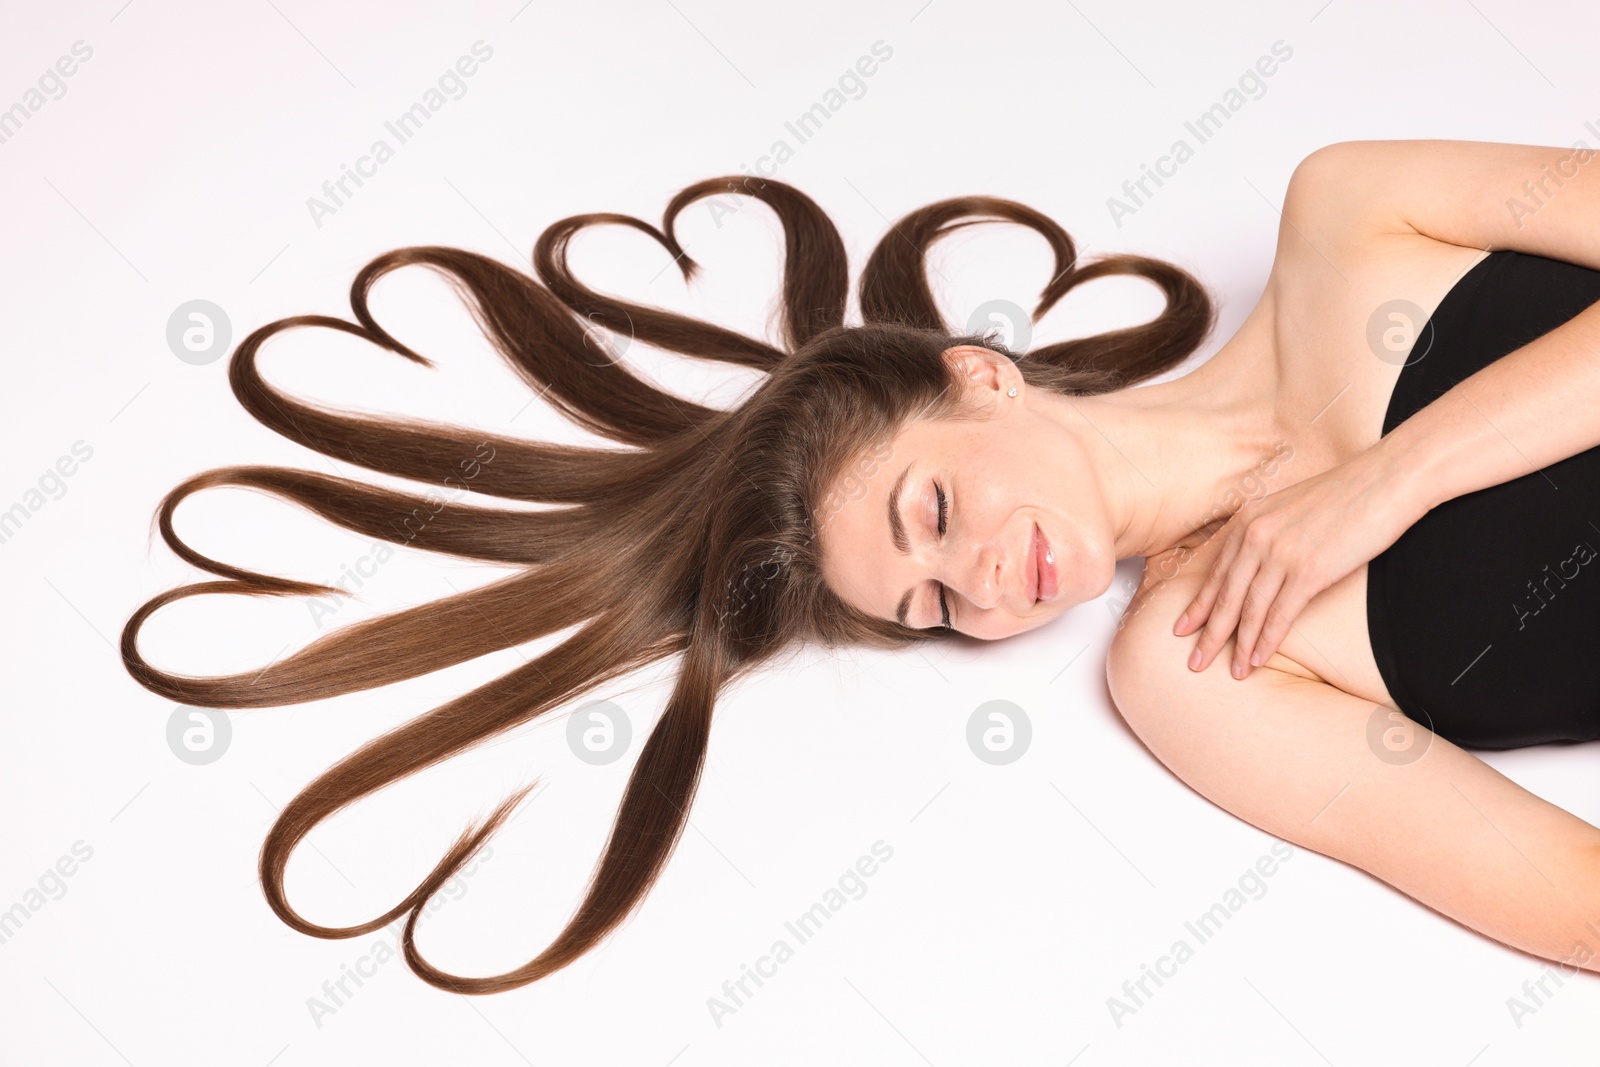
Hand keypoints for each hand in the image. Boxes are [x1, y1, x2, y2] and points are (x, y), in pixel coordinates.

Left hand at [1173, 451, 1425, 677]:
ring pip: (1249, 610)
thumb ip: (1268, 532)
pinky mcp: (1309, 570)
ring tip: (1232, 672)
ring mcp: (1281, 553)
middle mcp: (1256, 535)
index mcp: (1249, 520)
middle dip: (1208, 633)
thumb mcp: (1290, 508)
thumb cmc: (1345, 496)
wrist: (1386, 481)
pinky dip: (1266, 641)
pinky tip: (1257, 660)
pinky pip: (1280, 614)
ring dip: (1239, 645)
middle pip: (1225, 595)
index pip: (1216, 572)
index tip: (1182, 628)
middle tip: (1194, 661)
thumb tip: (1257, 564)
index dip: (1198, 604)